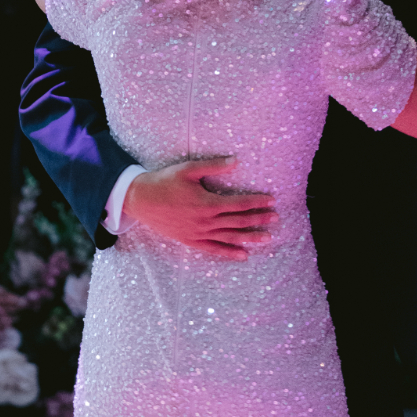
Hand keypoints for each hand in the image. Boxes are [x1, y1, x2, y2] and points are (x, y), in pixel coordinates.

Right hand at [122, 157, 277, 260]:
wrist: (140, 200)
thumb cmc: (164, 181)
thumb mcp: (189, 169)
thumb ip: (214, 166)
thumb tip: (237, 161)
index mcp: (207, 203)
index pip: (239, 204)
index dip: (257, 202)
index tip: (271, 200)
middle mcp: (205, 221)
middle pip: (238, 221)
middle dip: (259, 219)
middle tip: (276, 218)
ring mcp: (198, 233)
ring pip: (229, 237)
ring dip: (250, 237)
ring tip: (267, 238)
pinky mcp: (190, 241)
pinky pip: (213, 249)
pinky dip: (229, 253)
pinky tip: (243, 255)